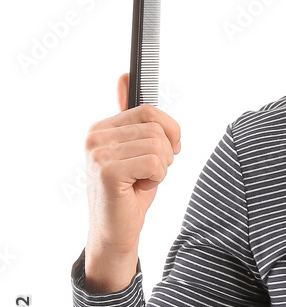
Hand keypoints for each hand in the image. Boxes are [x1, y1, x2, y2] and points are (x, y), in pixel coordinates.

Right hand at [82, 72, 180, 291]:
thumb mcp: (136, 148)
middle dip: (165, 153)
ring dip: (161, 168)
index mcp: (102, 127)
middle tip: (149, 172)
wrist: (116, 231)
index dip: (169, 130)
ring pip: (159, 146)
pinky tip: (139, 189)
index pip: (150, 111)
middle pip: (158, 128)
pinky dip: (157, 179)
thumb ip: (132, 117)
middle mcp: (95, 136)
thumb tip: (123, 75)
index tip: (167, 147)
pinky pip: (156, 163)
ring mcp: (99, 153)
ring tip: (141, 180)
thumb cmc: (130, 191)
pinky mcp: (108, 171)